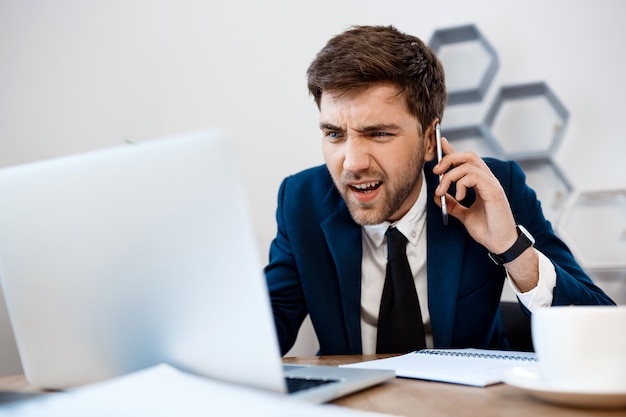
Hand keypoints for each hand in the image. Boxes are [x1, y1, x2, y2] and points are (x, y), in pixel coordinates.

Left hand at [432, 137, 517, 253]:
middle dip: (448, 159)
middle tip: (435, 171)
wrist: (500, 244)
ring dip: (449, 176)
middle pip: (468, 156)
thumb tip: (438, 197)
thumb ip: (453, 204)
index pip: (467, 160)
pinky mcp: (493, 191)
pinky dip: (460, 184)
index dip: (453, 150)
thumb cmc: (487, 230)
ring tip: (442, 192)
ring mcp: (492, 184)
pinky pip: (474, 177)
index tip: (440, 143)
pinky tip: (458, 197)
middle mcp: (488, 180)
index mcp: (482, 183)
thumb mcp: (464, 215)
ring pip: (468, 165)